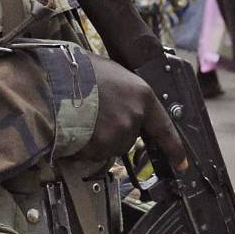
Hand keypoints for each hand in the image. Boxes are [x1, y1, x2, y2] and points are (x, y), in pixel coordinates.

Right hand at [76, 54, 188, 170]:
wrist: (53, 78)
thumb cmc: (77, 69)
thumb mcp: (111, 72)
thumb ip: (123, 92)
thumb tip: (119, 103)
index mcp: (142, 96)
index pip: (164, 128)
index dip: (174, 149)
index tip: (181, 164)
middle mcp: (135, 116)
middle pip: (128, 137)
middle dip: (112, 132)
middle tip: (92, 115)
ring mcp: (118, 133)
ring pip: (109, 147)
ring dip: (96, 139)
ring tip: (79, 118)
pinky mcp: (100, 146)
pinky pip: (92, 153)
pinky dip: (82, 146)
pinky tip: (73, 128)